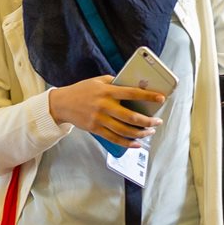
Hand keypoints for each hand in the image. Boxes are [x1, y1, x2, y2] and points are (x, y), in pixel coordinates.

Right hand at [47, 76, 161, 147]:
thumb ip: (115, 83)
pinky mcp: (95, 129)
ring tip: (150, 131)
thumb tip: (135, 86)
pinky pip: (114, 139)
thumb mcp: (98, 81)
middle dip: (148, 121)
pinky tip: (137, 144)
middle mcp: (104, 106)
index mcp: (107, 91)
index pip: (132, 93)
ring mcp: (99, 119)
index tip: (161, 98)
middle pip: (131, 117)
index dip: (148, 96)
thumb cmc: (83, 90)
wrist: (62, 103)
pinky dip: (127, 143)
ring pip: (124, 130)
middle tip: (158, 121)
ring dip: (140, 133)